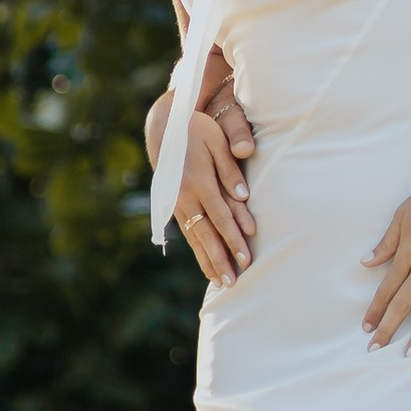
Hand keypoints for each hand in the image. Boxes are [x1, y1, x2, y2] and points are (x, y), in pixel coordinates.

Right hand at [174, 95, 256, 284]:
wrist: (163, 127)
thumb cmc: (197, 131)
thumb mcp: (216, 141)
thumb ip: (230, 170)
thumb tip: (244, 196)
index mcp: (198, 181)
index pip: (221, 217)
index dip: (234, 239)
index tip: (247, 259)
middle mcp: (185, 196)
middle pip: (206, 234)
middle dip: (220, 260)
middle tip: (233, 283)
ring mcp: (177, 203)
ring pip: (194, 238)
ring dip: (207, 261)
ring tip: (220, 282)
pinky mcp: (173, 205)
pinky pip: (186, 233)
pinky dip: (197, 250)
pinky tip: (206, 264)